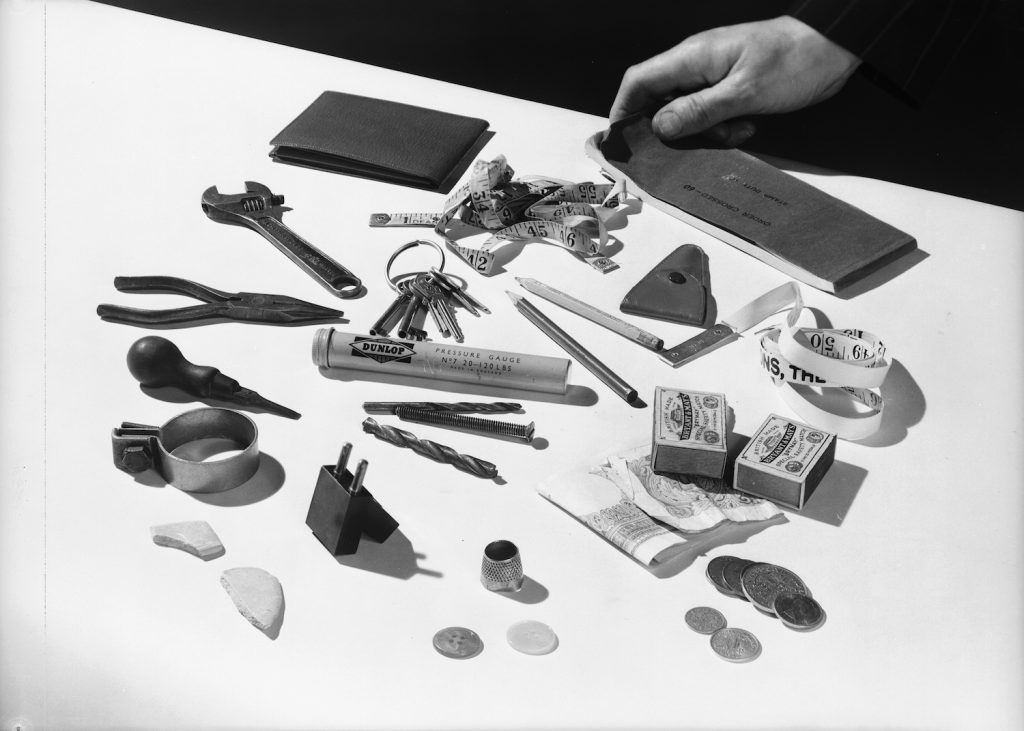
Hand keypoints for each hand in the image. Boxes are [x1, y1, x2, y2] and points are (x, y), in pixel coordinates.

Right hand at [610, 16, 860, 145]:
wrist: (834, 48)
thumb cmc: (794, 60)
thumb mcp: (744, 92)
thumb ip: (699, 111)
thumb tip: (659, 127)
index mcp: (692, 57)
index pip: (639, 81)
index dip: (623, 111)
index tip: (621, 141)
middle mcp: (696, 64)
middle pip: (659, 101)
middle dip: (672, 130)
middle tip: (695, 145)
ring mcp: (712, 75)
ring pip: (686, 112)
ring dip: (704, 131)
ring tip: (735, 132)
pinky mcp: (729, 87)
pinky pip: (709, 113)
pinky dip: (722, 127)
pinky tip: (746, 126)